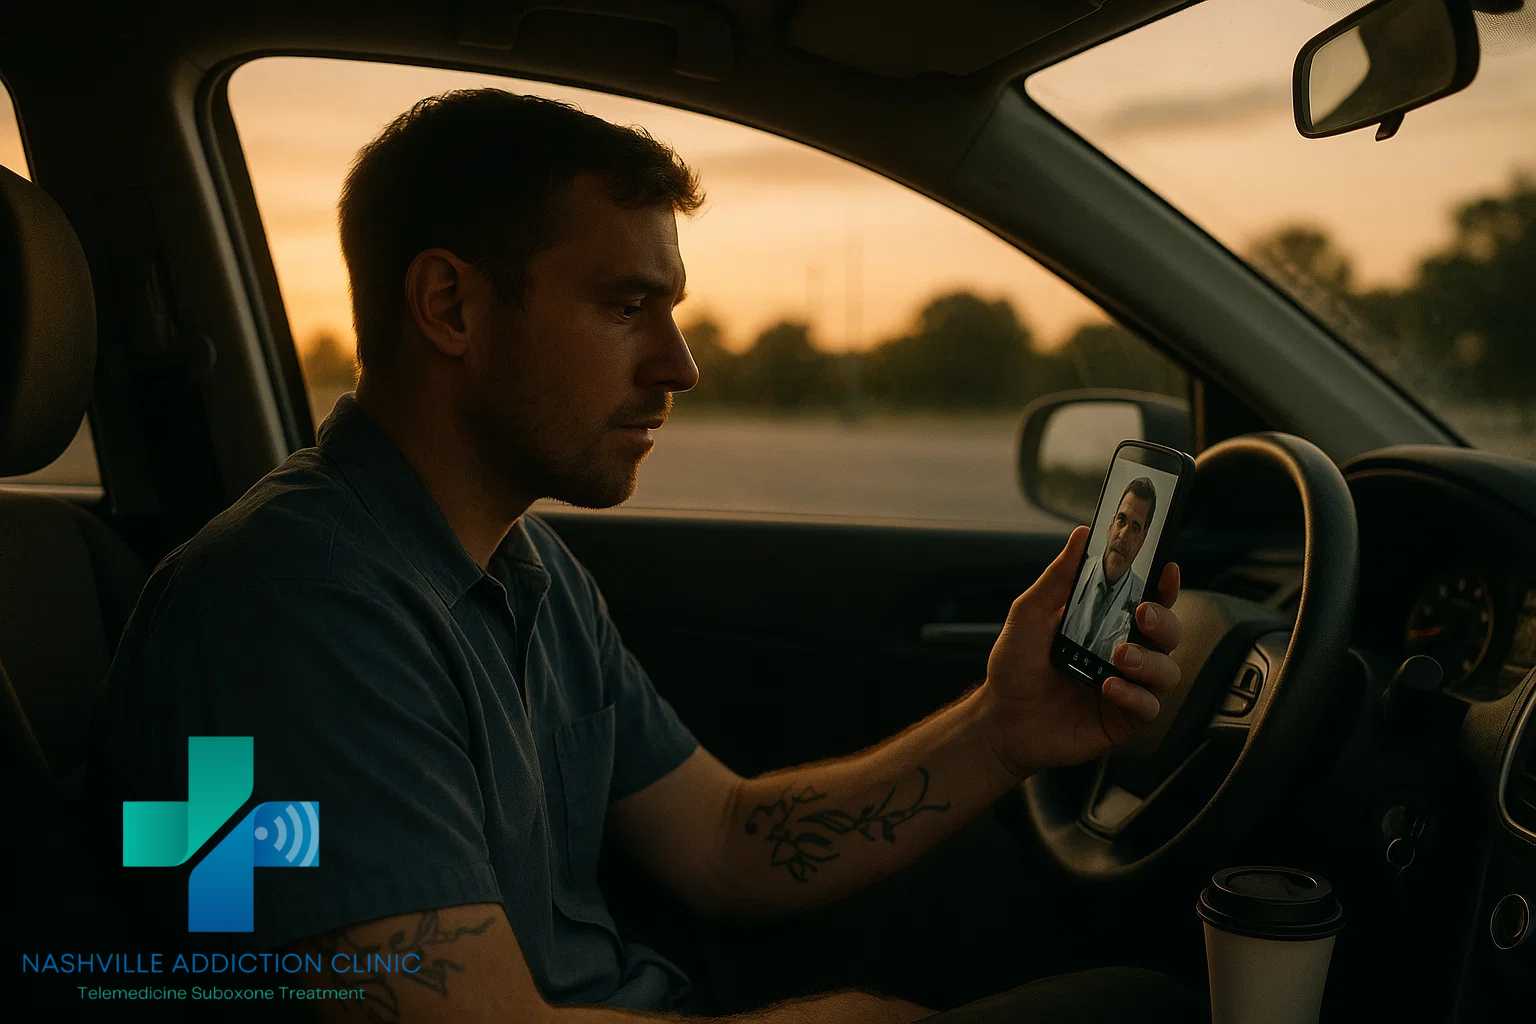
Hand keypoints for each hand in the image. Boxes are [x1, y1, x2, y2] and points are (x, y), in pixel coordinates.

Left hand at [980, 525, 1182, 778]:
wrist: (1000, 719)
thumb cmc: (1014, 666)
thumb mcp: (1029, 614)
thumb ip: (1058, 577)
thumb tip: (1081, 534)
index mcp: (1107, 625)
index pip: (1149, 601)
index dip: (1164, 585)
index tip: (1167, 568)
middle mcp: (1124, 654)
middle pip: (1168, 634)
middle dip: (1164, 621)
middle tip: (1143, 614)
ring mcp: (1127, 687)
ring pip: (1167, 671)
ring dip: (1149, 660)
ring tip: (1118, 655)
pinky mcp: (1123, 720)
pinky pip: (1150, 708)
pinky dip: (1135, 696)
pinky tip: (1110, 688)